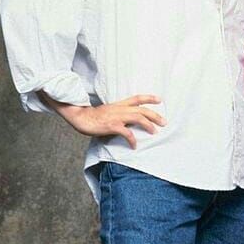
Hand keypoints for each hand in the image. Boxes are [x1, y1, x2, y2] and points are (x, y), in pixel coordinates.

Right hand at [45, 93, 165, 148]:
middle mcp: (120, 109)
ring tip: (154, 132)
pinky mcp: (112, 125)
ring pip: (137, 118)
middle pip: (142, 109)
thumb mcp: (108, 112)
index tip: (159, 99)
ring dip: (148, 125)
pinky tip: (134, 145)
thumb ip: (119, 115)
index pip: (137, 98)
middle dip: (155, 115)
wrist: (79, 117)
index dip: (149, 98)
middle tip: (164, 122)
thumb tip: (128, 122)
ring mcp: (116, 117)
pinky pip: (126, 133)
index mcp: (119, 104)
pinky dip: (132, 140)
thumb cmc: (92, 117)